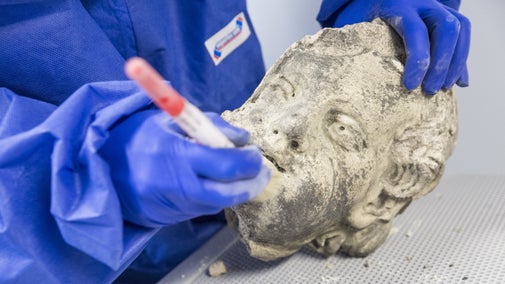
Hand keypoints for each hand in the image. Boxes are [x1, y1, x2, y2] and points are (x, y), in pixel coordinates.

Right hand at [100, 110, 269, 226]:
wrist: (100, 166)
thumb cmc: (137, 136)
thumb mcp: (171, 120)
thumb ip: (211, 126)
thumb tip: (243, 139)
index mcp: (175, 155)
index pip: (225, 165)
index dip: (248, 161)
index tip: (256, 153)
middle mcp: (175, 186)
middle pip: (228, 194)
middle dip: (251, 183)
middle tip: (261, 171)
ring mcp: (172, 206)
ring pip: (218, 203)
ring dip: (235, 190)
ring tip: (239, 173)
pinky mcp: (170, 218)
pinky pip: (203, 209)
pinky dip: (216, 196)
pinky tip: (216, 183)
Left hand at [330, 0, 469, 93]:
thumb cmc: (363, 14)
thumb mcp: (358, 25)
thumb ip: (363, 43)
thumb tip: (356, 78)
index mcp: (398, 5)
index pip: (415, 31)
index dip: (417, 60)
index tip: (411, 85)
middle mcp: (423, 3)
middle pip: (446, 28)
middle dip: (442, 63)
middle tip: (430, 90)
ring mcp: (437, 7)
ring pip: (460, 29)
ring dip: (456, 62)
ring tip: (444, 88)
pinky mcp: (445, 14)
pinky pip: (463, 34)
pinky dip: (461, 59)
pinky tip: (458, 81)